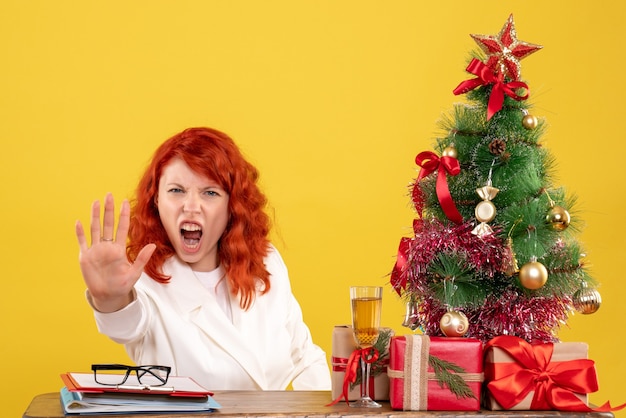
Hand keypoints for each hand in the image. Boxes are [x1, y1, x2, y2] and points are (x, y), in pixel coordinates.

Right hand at [75, 193, 155, 312]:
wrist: (108, 296)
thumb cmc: (122, 285)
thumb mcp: (134, 273)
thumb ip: (142, 259)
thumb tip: (153, 245)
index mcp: (119, 249)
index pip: (122, 228)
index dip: (123, 215)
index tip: (125, 202)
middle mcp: (107, 247)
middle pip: (108, 224)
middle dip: (108, 210)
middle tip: (109, 195)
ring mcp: (96, 250)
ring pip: (95, 229)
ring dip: (94, 216)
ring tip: (95, 202)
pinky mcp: (85, 257)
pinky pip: (82, 242)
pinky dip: (80, 233)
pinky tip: (79, 222)